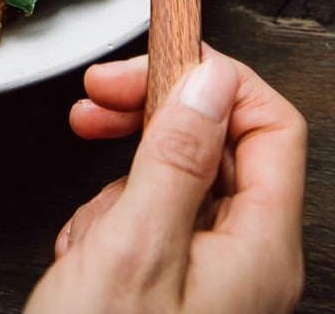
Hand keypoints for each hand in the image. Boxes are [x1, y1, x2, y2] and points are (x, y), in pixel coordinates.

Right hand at [23, 47, 306, 313]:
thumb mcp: (133, 248)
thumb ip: (177, 156)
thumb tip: (211, 80)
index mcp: (261, 249)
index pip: (269, 125)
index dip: (212, 80)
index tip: (151, 64)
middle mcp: (250, 265)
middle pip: (219, 149)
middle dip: (151, 119)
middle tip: (97, 101)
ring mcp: (215, 285)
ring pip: (176, 186)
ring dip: (119, 187)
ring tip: (86, 231)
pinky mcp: (178, 298)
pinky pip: (152, 229)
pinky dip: (110, 227)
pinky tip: (84, 259)